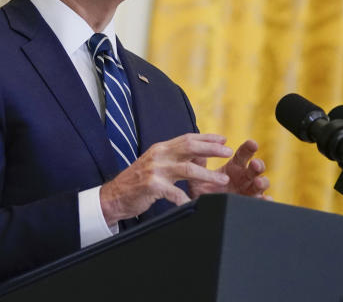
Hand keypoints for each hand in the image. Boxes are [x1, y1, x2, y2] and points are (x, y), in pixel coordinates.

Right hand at [99, 133, 233, 225]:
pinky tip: (197, 204)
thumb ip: (173, 157)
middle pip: (190, 147)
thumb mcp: (155, 163)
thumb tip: (196, 154)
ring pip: (188, 169)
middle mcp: (159, 155)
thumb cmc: (138, 182)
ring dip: (208, 175)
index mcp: (161, 148)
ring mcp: (155, 170)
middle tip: (228, 151)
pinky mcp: (152, 186)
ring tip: (223, 180)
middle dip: (212, 149)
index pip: (187, 138)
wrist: (114, 196)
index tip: (223, 139)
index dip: (207, 138)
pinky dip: (187, 199)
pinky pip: (175, 193)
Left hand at [188, 139, 270, 199]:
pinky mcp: (249, 204)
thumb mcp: (198, 177)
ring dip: (262, 182)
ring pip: (261, 184)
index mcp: (234, 167)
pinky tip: (266, 200)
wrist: (204, 209)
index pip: (243, 154)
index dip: (248, 148)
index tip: (252, 143)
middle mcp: (244, 177)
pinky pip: (260, 203)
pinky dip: (265, 201)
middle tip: (254, 164)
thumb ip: (197, 164)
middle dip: (258, 165)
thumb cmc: (204, 190)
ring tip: (258, 182)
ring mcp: (248, 191)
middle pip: (256, 168)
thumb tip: (194, 152)